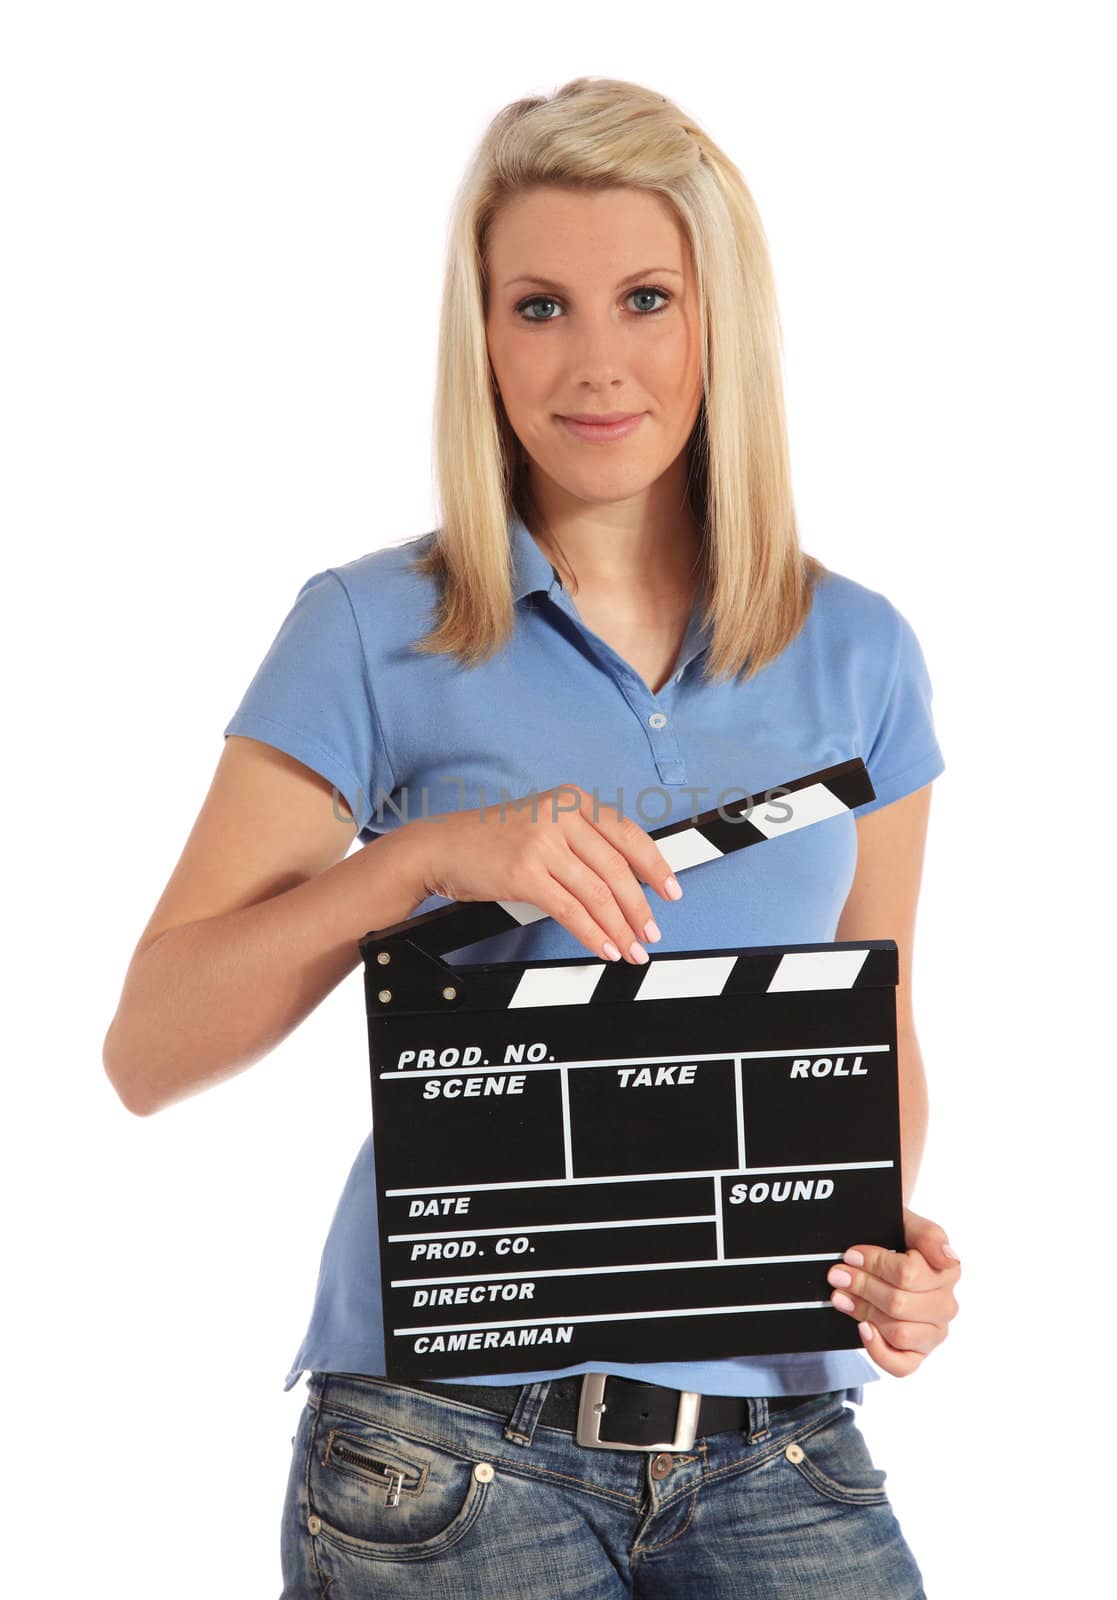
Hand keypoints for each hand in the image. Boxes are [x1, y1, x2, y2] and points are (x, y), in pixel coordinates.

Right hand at [401, 782, 682, 964]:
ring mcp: (542, 842)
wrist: (439, 847)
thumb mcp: (541, 822)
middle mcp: (560, 814)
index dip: (655, 866)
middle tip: (651, 932)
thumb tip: (622, 880)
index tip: (671, 891)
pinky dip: (592, 933)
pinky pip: (571, 909)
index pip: (627, 834)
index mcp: (570, 799)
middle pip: (617, 868)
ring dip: (619, 927)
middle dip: (640, 906)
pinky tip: (603, 947)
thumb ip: (579, 840)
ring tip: (631, 948)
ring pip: (597, 892)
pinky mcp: (525, 872)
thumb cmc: (490, 840)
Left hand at [826, 1206, 960, 1376]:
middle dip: (863, 1286)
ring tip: (841, 1296)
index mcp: (948, 1273)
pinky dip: (879, 1351)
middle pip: (899, 1303)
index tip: (851, 1255)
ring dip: (863, 1312)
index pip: (908, 1274)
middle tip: (838, 1275)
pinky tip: (863, 1329)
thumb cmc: (898, 1239)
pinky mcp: (918, 1353)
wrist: (887, 1251)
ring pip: (899, 1332)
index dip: (875, 1263)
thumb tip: (948, 1259)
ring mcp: (933, 1332)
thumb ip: (931, 1236)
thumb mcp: (910, 1225)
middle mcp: (945, 1306)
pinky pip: (902, 1366)